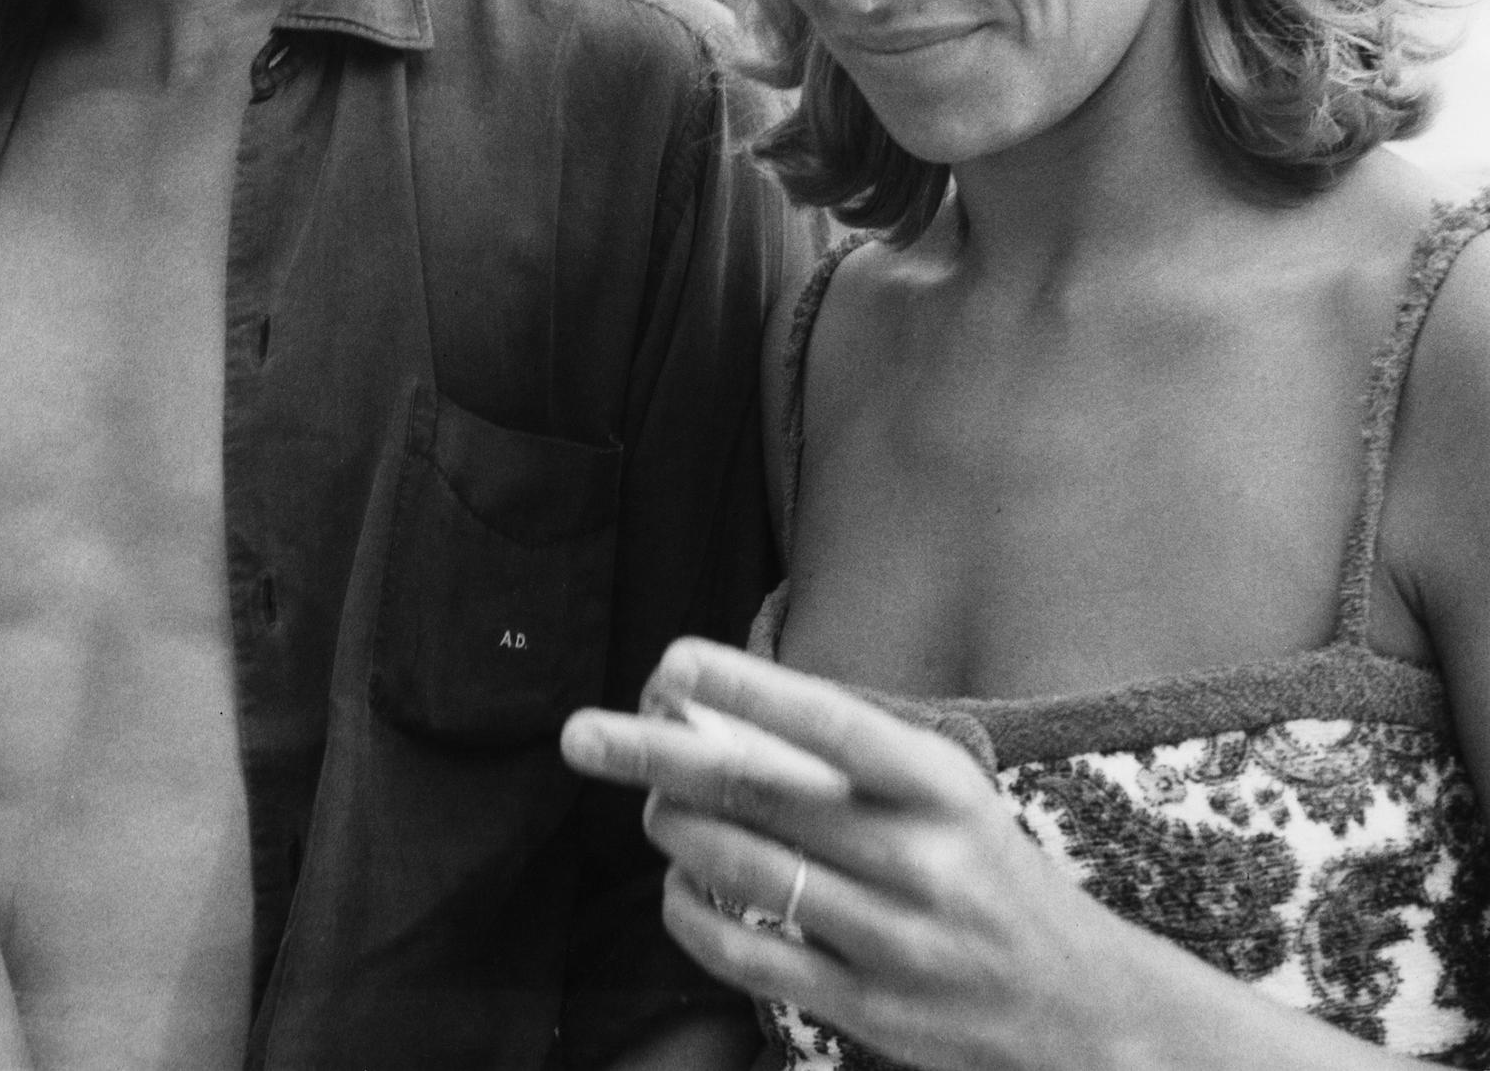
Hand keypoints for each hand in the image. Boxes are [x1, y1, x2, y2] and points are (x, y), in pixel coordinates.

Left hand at [562, 639, 1144, 1070]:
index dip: (749, 689)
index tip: (672, 659)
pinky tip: (677, 888)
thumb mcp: (945, 797)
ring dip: (673, 832)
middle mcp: (921, 860)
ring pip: (743, 873)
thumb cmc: (985, 871)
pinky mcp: (868, 1011)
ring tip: (653, 809)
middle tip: (583, 734)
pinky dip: (691, 915)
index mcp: (943, 788)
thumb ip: (846, 760)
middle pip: (761, 796)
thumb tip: (708, 715)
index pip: (834, 724)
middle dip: (656, 758)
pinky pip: (748, 957)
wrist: (1085, 1009)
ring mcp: (894, 941)